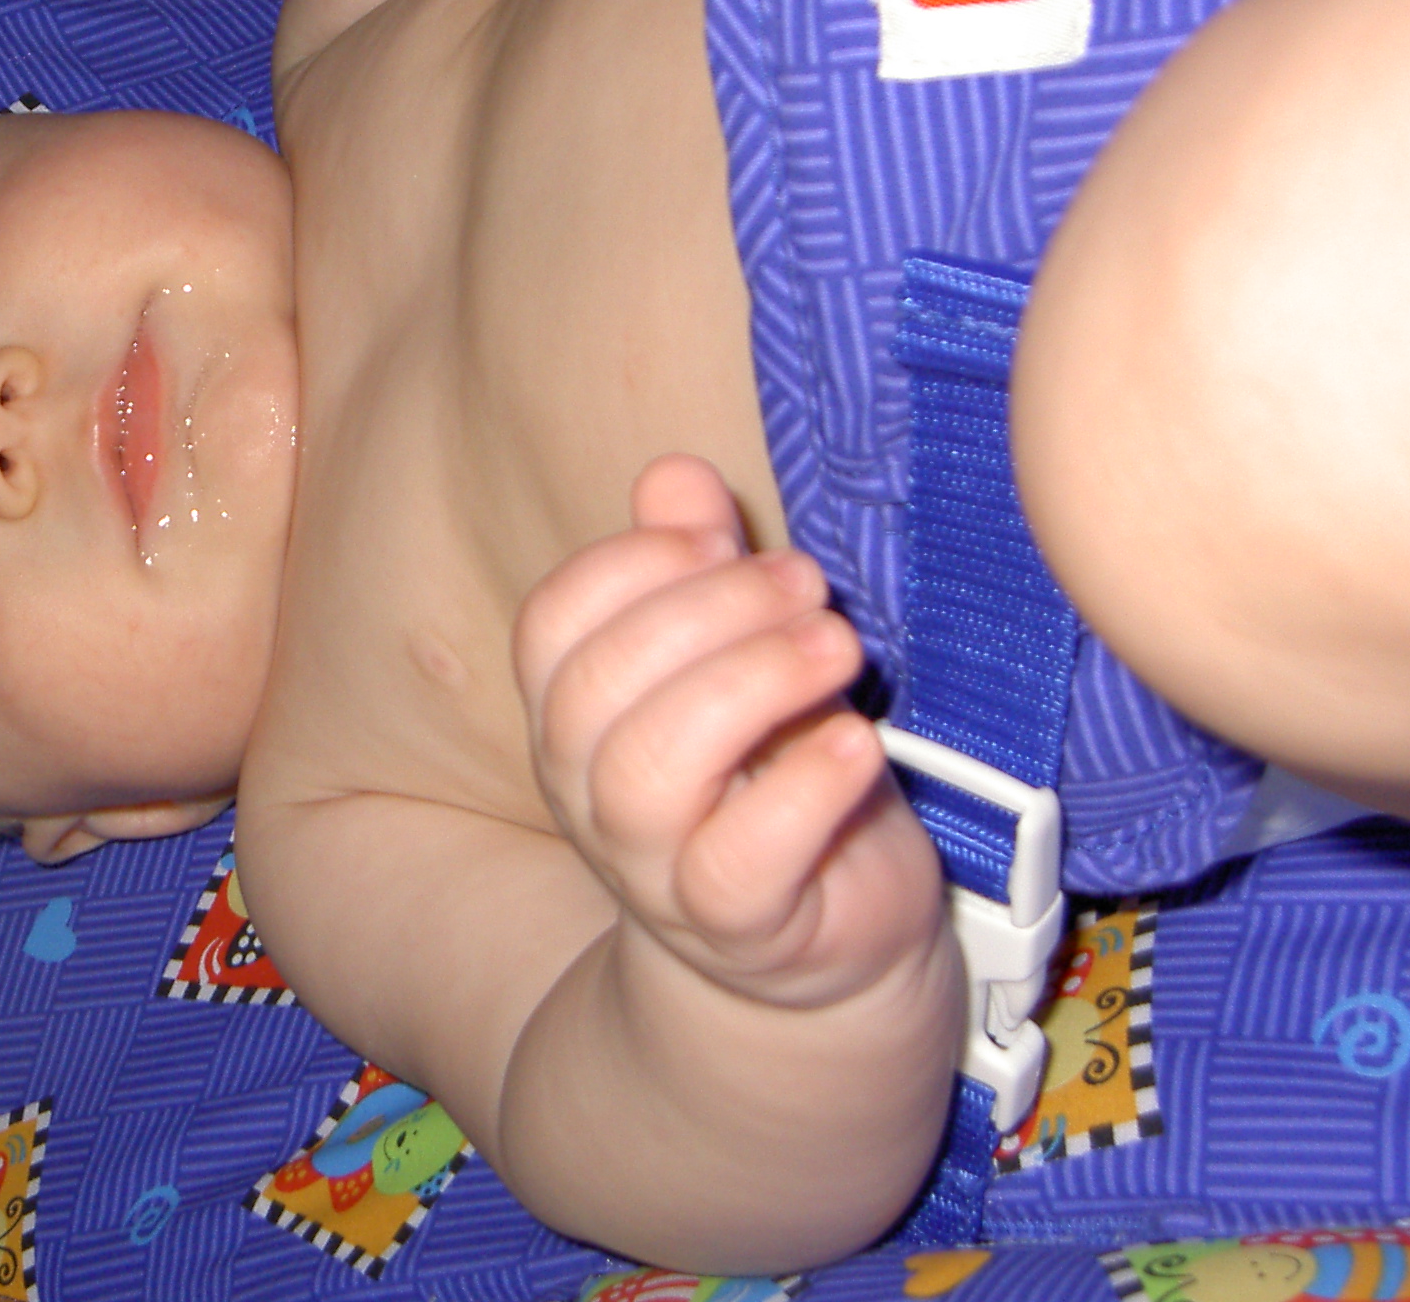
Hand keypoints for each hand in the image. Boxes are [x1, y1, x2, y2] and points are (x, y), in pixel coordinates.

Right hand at [513, 455, 943, 1007]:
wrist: (824, 934)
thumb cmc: (775, 768)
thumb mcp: (741, 651)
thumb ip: (701, 564)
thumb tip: (673, 474)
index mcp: (575, 713)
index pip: (551, 624)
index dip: (631, 564)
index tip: (723, 539)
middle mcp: (588, 793)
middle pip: (595, 687)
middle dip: (709, 610)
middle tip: (807, 586)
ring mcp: (651, 869)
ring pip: (647, 770)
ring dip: (753, 682)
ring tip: (837, 647)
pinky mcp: (736, 927)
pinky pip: (736, 861)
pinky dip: (803, 789)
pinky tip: (858, 744)